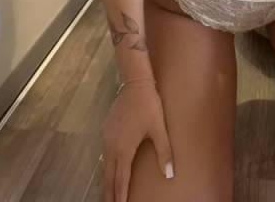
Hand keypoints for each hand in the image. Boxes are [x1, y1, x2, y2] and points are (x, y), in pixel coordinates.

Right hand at [101, 82, 173, 201]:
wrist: (135, 84)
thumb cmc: (149, 106)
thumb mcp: (159, 128)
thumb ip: (164, 152)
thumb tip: (169, 174)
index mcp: (124, 149)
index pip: (120, 179)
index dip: (120, 196)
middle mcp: (111, 146)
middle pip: (108, 176)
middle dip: (110, 193)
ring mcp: (106, 138)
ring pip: (105, 165)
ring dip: (107, 180)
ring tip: (110, 193)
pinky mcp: (106, 130)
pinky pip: (104, 153)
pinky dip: (107, 166)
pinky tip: (111, 168)